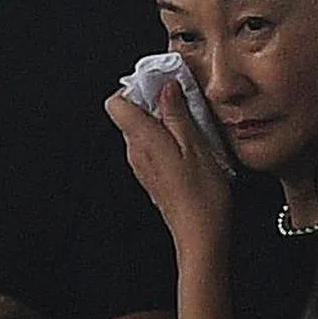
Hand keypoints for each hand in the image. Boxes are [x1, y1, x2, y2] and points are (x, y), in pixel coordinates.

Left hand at [105, 80, 232, 247]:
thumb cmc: (202, 197)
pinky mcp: (152, 176)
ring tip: (192, 123)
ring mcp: (141, 166)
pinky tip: (190, 145)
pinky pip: (151, 147)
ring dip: (163, 120)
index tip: (161, 82)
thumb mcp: (196, 145)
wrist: (201, 236)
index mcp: (143, 140)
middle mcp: (136, 152)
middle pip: (130, 114)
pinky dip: (167, 138)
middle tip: (183, 100)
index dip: (136, 87)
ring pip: (142, 130)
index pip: (116, 103)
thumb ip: (177, 113)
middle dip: (153, 101)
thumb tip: (167, 87)